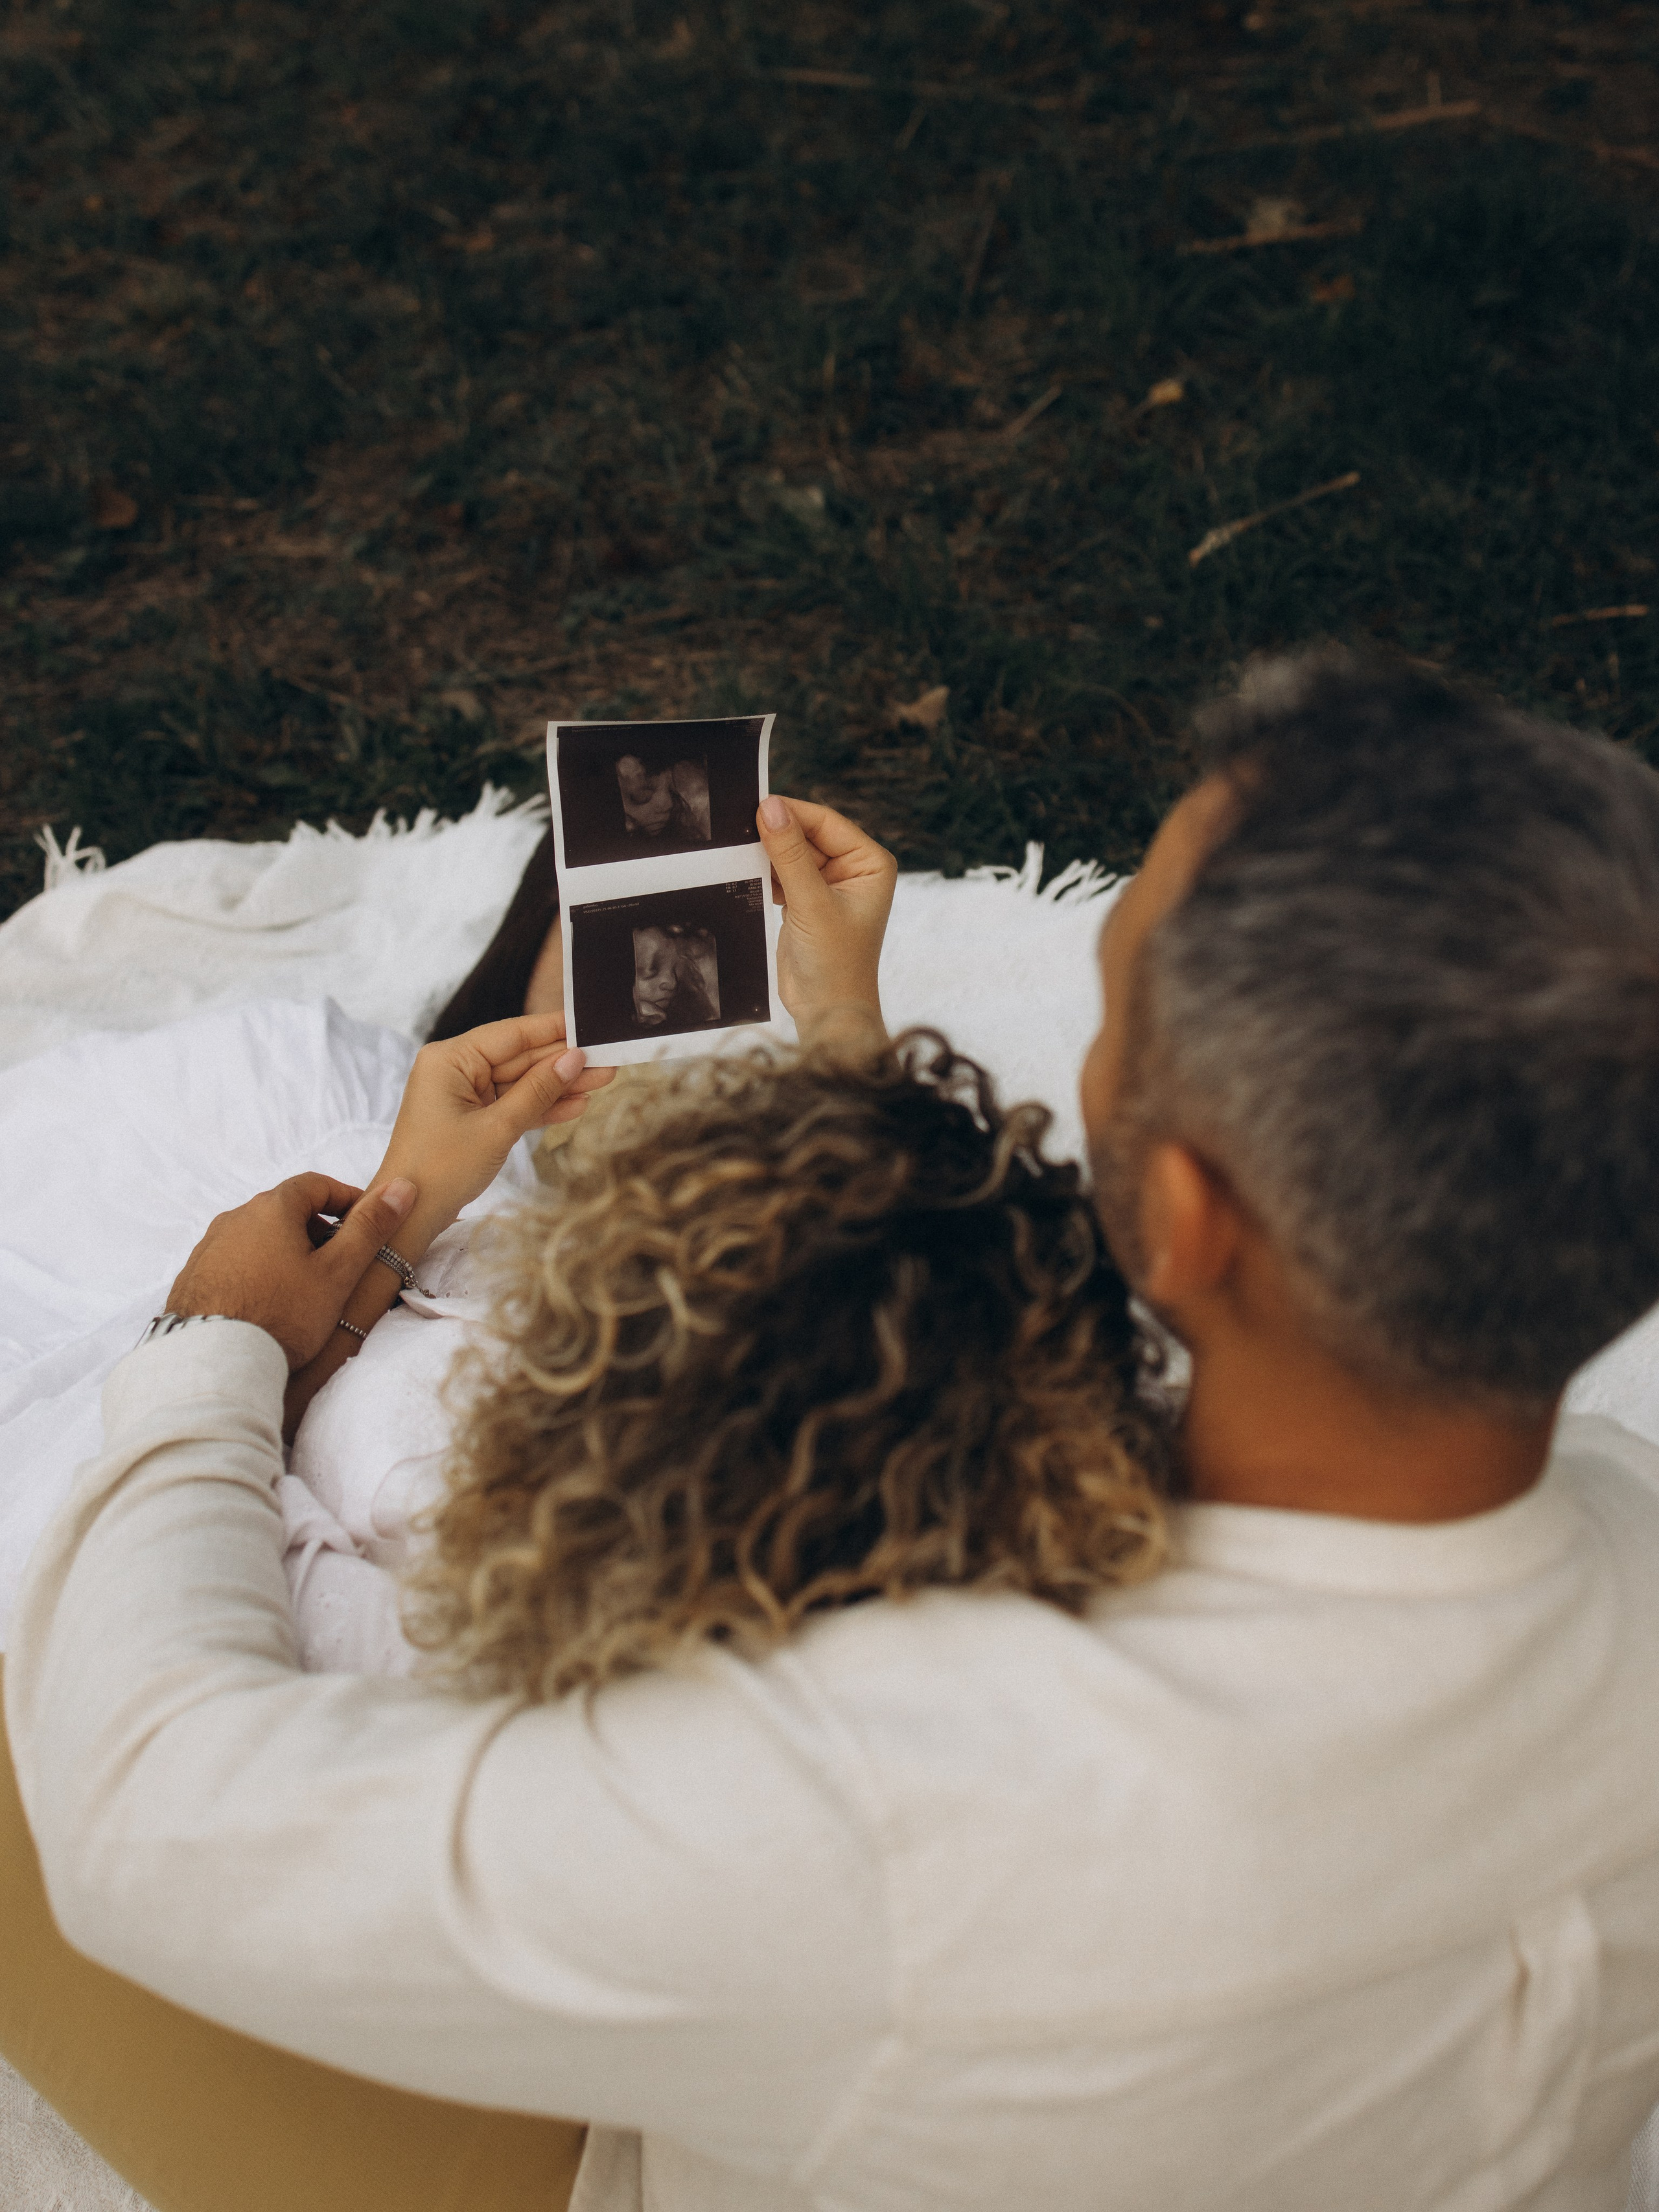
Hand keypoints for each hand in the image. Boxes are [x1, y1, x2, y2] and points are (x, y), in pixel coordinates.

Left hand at [166, 1175, 419, 1369]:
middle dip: (316, 1227)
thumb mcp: (338, 1271)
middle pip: (284, 1210)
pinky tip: (267, 1302)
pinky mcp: (193, 1276)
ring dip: (284, 1249)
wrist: (216, 1361)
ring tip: (303, 1286)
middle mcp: (234, 1219)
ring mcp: (209, 1247)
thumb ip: (369, 1228)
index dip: (345, 1198)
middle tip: (338, 1259)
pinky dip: (257, 1270)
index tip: (363, 1221)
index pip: (315, 1184)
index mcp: (271, 1208)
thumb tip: (401, 1187)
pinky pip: (234, 1262)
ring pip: (257, 1236)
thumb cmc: (283, 1314)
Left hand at [373, 1012, 613, 1242]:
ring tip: (604, 1079)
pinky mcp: (474, 1117)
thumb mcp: (497, 1128)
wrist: (411, 1215)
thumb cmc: (442, 1169)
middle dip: (563, 1062)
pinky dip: (542, 1106)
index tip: (590, 1025)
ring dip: (560, 1085)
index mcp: (450, 1059)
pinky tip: (577, 1103)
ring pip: (521, 1082)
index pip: (511, 1034)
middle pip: (520, 1057)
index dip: (554, 1030)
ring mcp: (465, 1094)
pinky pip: (513, 1104)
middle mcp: (455, 1069)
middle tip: (608, 1058)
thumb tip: (574, 1059)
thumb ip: (538, 1091)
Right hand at [755, 796, 895, 1033]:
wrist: (826, 1012)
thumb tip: (770, 807)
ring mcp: (828, 886)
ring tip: (740, 854)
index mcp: (869, 863)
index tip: (756, 806)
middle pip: (807, 835)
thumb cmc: (835, 963)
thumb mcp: (811, 903)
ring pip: (791, 854)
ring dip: (768, 855)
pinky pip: (781, 874)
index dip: (792, 813)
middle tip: (739, 828)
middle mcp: (853, 870)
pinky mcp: (805, 902)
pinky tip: (746, 876)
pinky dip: (764, 874)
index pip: (826, 822)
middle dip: (777, 835)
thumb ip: (790, 854)